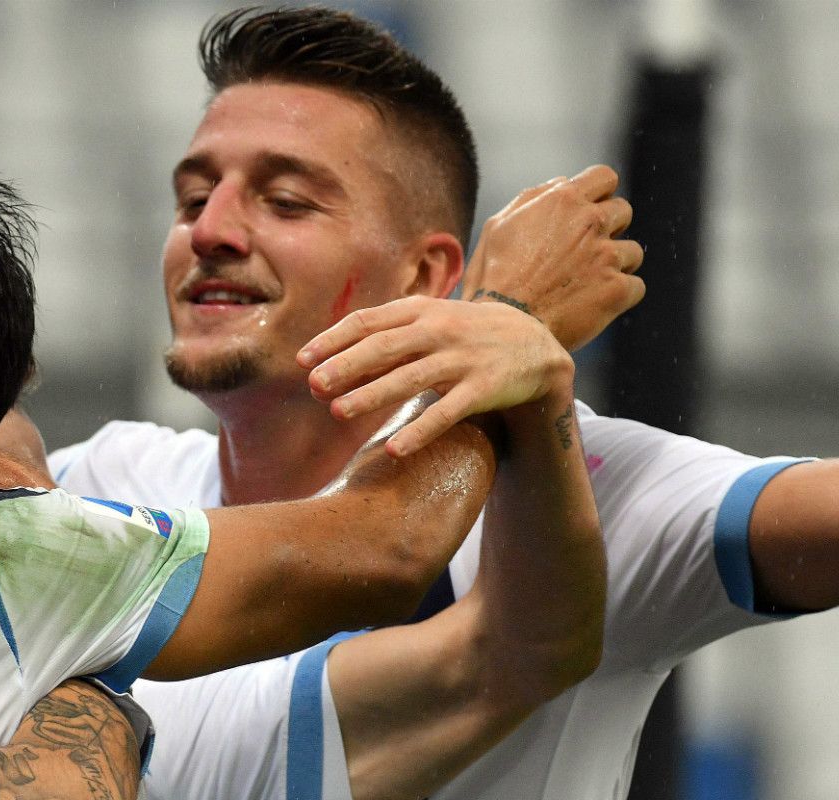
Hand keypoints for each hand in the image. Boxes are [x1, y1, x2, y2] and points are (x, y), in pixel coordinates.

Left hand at [299, 296, 572, 456]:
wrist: (536, 346)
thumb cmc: (464, 336)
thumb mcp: (428, 324)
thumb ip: (384, 341)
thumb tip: (328, 364)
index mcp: (420, 311)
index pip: (367, 321)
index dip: (333, 340)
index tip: (302, 360)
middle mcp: (440, 330)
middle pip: (384, 347)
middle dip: (346, 365)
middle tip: (314, 386)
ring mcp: (462, 359)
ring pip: (410, 378)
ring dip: (372, 394)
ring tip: (338, 411)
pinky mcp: (484, 388)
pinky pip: (447, 412)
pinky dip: (420, 430)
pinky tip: (394, 449)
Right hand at [462, 165, 644, 351]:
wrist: (503, 328)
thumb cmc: (493, 279)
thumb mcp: (498, 227)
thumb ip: (533, 199)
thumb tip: (561, 185)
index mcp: (562, 200)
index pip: (605, 177)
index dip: (599, 194)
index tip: (589, 212)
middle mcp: (590, 222)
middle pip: (623, 212)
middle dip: (608, 229)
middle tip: (583, 254)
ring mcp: (607, 255)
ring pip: (633, 251)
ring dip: (615, 265)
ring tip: (584, 285)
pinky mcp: (618, 289)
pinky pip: (636, 287)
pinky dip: (618, 296)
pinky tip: (592, 305)